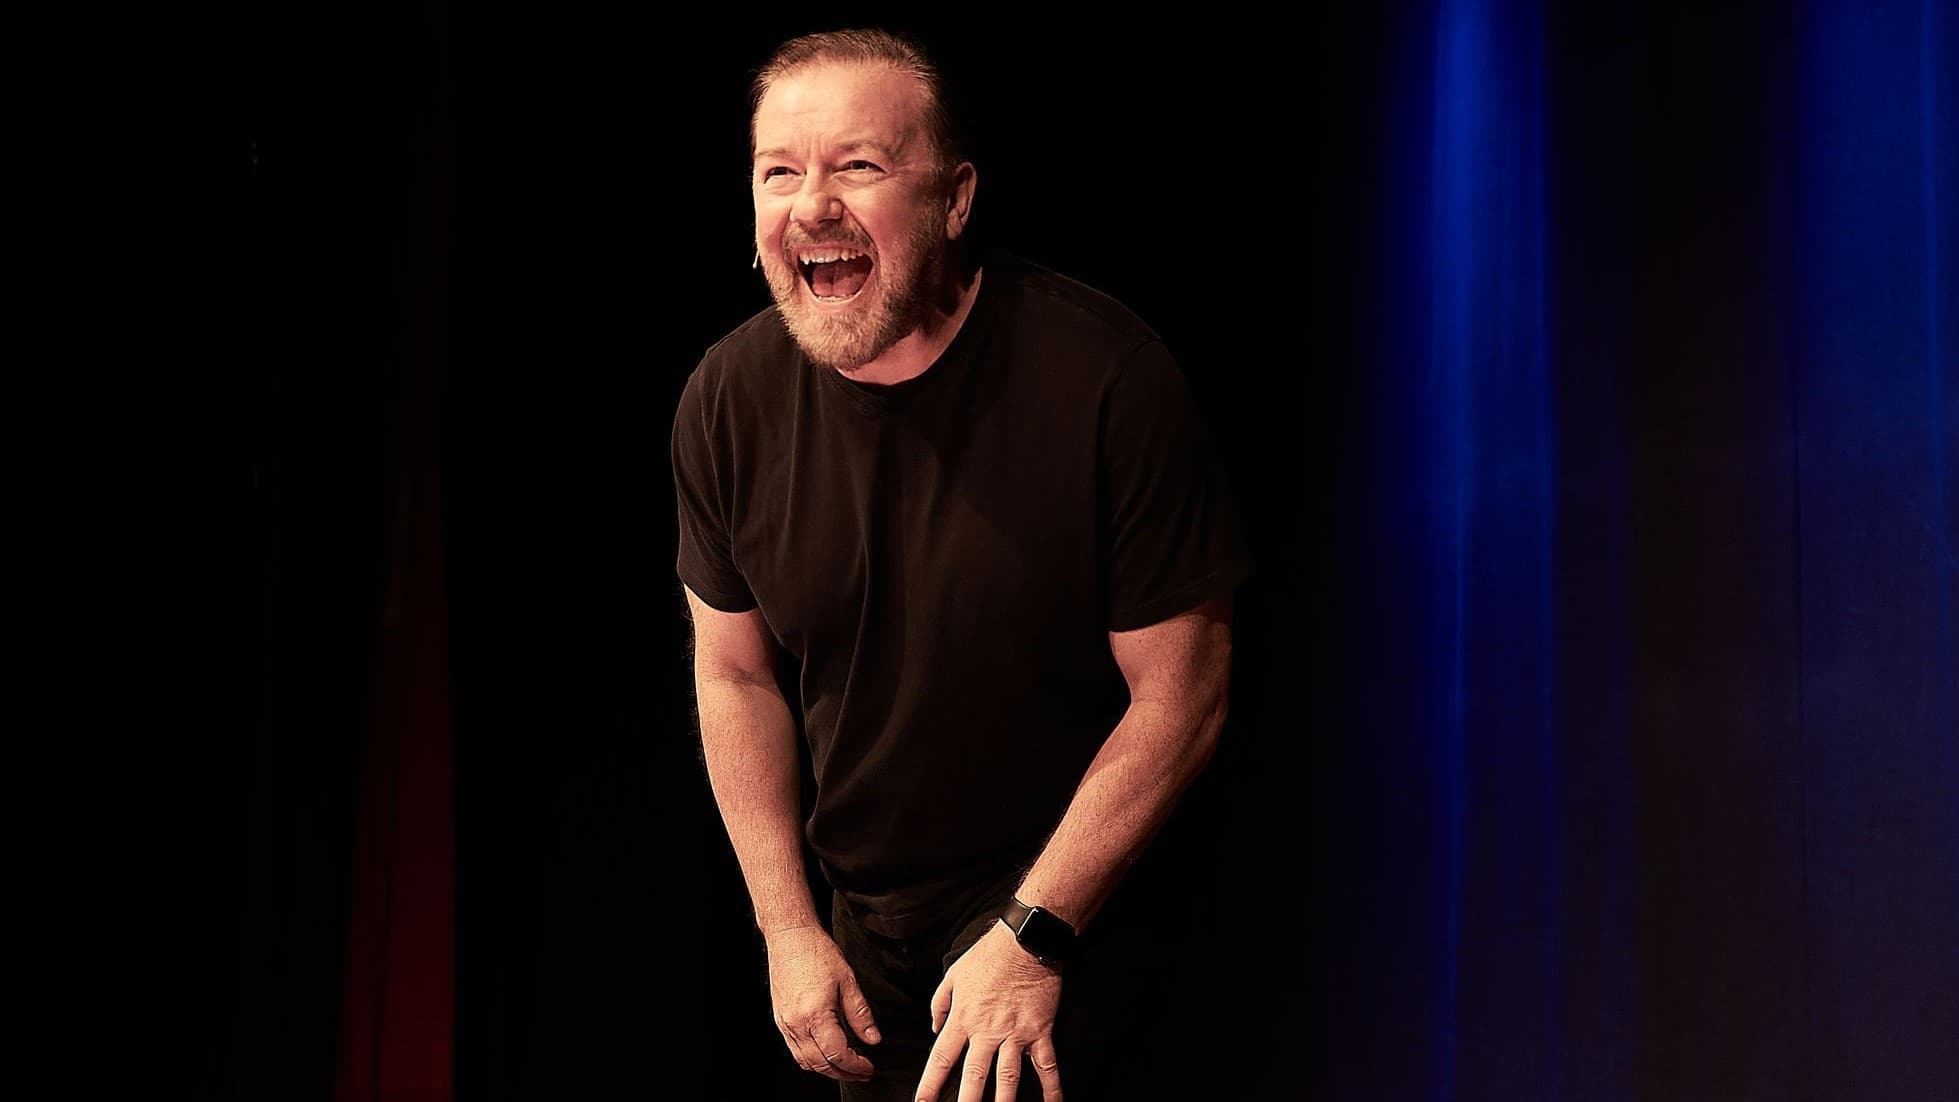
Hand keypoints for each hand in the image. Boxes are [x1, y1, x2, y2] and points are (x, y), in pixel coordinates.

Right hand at [764, 924, 881, 1081]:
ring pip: (805, 1061)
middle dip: (843, 1073)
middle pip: (820, 1063)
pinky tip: (826, 1052)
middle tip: (862, 1072)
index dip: (855, 1065)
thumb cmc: (817, 953)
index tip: (868, 1066)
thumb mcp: (848, 981)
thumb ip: (861, 1014)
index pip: (837, 1053)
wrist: (790, 937)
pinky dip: (812, 1058)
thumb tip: (873, 1039)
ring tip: (846, 1067)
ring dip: (827, 1069)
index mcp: (815, 1014)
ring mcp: (785, 1024)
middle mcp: (796, 1024)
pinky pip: (795, 1050)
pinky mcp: (780, 1020)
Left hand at [914, 922, 1064, 1101]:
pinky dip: (1052, 1087)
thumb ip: (940, 1003)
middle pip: (974, 1075)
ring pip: (1008, 1076)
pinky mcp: (1040, 1030)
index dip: (930, 1084)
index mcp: (964, 1017)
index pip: (942, 1058)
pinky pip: (1046, 1064)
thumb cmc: (989, 955)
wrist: (1025, 941)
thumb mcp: (954, 974)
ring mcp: (1016, 1033)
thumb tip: (934, 1027)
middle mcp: (988, 1030)